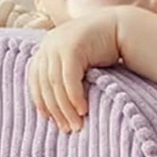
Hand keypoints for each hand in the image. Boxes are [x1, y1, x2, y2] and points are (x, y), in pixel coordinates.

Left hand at [27, 9, 121, 133]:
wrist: (121, 28)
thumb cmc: (102, 50)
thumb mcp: (78, 63)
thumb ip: (65, 76)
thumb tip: (57, 106)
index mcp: (46, 48)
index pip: (36, 79)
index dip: (40, 100)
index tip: (49, 119)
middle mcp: (48, 44)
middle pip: (45, 84)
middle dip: (55, 110)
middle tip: (66, 129)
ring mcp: (58, 44)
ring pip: (56, 84)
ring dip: (66, 108)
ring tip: (76, 125)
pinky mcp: (73, 47)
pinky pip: (69, 78)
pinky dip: (74, 97)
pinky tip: (83, 110)